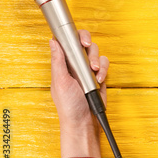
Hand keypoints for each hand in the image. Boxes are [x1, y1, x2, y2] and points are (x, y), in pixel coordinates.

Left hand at [49, 30, 108, 157]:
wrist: (84, 121)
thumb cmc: (68, 106)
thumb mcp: (60, 82)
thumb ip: (58, 61)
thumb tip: (53, 42)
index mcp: (62, 64)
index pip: (66, 42)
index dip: (72, 36)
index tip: (77, 38)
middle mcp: (75, 65)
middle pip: (83, 42)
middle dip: (86, 43)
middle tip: (86, 46)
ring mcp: (88, 70)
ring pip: (95, 52)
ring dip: (96, 59)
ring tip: (93, 71)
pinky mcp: (99, 76)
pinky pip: (104, 64)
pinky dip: (103, 69)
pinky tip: (99, 79)